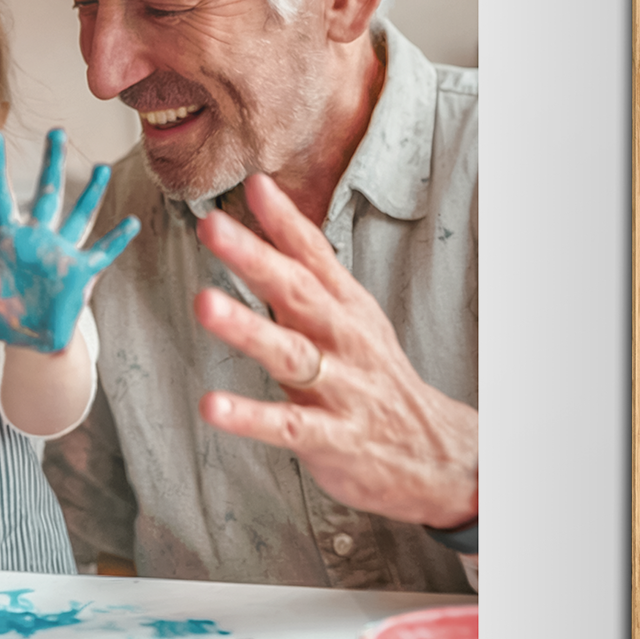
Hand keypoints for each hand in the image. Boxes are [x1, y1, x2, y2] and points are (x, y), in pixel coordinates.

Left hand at [0, 130, 138, 353]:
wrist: (27, 339)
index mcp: (7, 239)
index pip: (0, 195)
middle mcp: (37, 238)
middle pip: (46, 194)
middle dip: (52, 164)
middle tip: (57, 131)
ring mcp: (61, 252)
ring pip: (78, 215)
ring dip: (91, 193)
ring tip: (102, 167)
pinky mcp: (80, 272)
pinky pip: (102, 253)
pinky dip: (117, 240)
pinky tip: (131, 223)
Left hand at [193, 173, 477, 527]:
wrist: (435, 453)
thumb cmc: (375, 374)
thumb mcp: (352, 312)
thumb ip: (308, 261)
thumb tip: (263, 197)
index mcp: (345, 307)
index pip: (315, 255)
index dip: (285, 220)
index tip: (254, 185)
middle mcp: (342, 339)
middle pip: (297, 292)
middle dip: (254, 257)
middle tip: (213, 227)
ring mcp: (339, 388)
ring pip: (290, 353)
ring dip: (247, 328)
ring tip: (204, 303)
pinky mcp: (330, 437)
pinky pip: (286, 425)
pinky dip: (249, 417)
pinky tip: (212, 406)